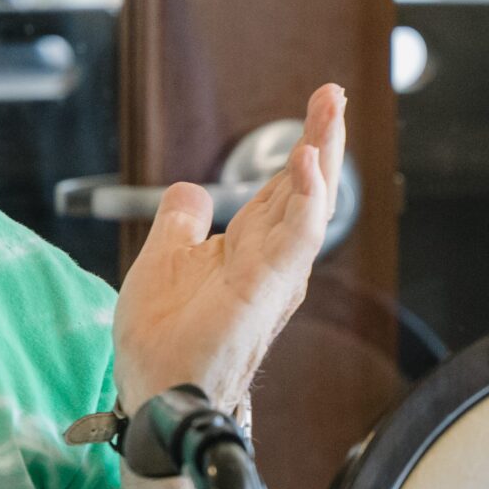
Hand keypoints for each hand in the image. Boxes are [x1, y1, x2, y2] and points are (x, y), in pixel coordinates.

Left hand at [111, 84, 345, 413]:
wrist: (154, 394)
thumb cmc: (161, 344)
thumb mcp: (161, 262)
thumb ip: (181, 224)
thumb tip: (190, 191)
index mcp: (248, 250)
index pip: (282, 189)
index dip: (300, 147)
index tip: (318, 105)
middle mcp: (271, 260)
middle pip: (306, 188)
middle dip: (323, 139)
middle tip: (333, 94)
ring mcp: (274, 275)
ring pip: (311, 204)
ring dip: (323, 155)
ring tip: (329, 112)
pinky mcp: (268, 289)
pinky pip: (297, 237)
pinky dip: (307, 198)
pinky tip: (307, 163)